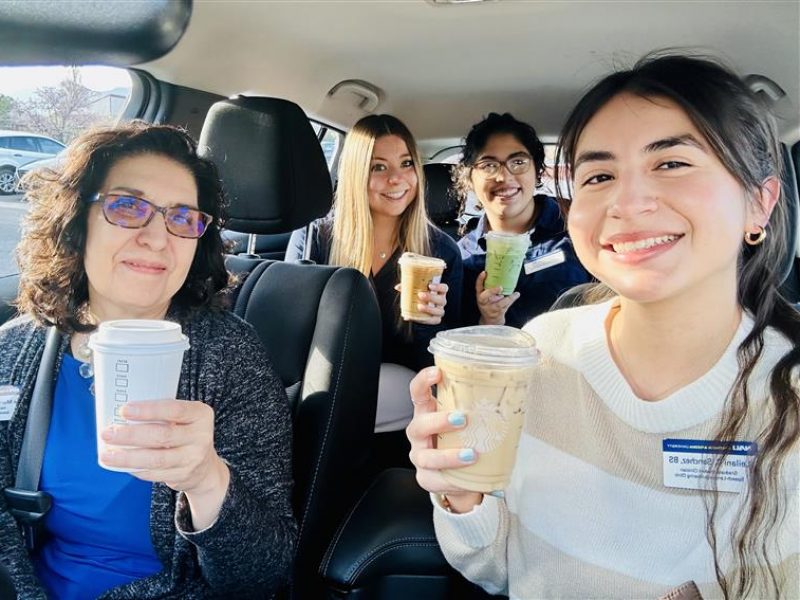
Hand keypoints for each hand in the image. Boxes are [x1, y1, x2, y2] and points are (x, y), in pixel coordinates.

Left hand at [100, 399, 228, 497]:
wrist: (205, 467)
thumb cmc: (186, 434)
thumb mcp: (184, 419)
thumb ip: (162, 414)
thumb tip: (122, 414)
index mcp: (201, 415)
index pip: (175, 410)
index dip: (149, 410)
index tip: (124, 410)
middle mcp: (200, 437)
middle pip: (162, 435)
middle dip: (131, 435)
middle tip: (108, 433)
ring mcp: (193, 458)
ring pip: (156, 459)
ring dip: (127, 457)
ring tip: (107, 454)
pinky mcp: (182, 476)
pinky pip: (154, 474)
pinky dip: (135, 469)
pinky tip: (121, 465)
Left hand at [394, 282, 449, 324]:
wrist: (417, 308)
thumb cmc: (418, 296)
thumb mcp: (414, 290)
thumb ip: (408, 287)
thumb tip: (398, 287)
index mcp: (439, 292)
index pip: (444, 288)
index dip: (438, 286)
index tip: (429, 285)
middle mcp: (441, 301)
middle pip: (442, 300)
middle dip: (431, 297)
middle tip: (420, 295)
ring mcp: (439, 310)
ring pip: (440, 311)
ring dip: (429, 309)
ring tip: (419, 307)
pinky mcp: (436, 319)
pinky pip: (434, 320)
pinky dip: (426, 319)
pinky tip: (416, 317)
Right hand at [405, 367, 483, 512]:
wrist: (458, 476)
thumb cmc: (464, 441)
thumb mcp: (467, 422)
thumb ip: (479, 409)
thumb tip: (516, 392)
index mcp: (427, 413)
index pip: (418, 392)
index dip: (424, 381)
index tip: (438, 373)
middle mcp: (419, 434)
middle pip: (420, 424)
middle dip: (439, 421)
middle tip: (463, 419)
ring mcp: (420, 457)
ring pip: (426, 456)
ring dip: (448, 455)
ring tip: (471, 454)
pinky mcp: (426, 478)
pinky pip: (436, 479)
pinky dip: (452, 479)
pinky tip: (466, 478)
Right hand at [476, 271, 519, 325]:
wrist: (491, 321)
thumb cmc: (490, 305)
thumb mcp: (487, 296)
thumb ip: (491, 287)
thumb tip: (501, 274)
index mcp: (480, 296)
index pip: (478, 287)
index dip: (480, 280)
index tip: (484, 272)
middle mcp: (483, 302)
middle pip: (484, 296)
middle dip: (492, 291)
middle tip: (500, 287)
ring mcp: (490, 308)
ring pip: (499, 304)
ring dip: (508, 298)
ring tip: (515, 293)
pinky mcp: (497, 312)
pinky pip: (506, 305)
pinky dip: (512, 299)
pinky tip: (517, 294)